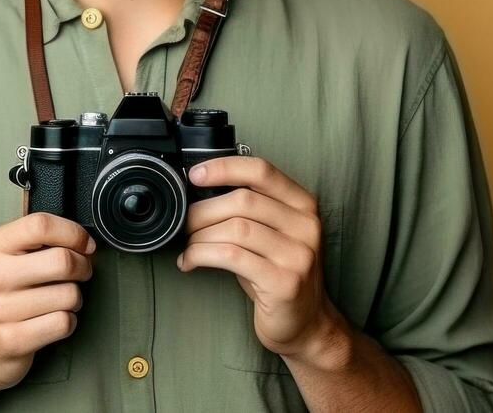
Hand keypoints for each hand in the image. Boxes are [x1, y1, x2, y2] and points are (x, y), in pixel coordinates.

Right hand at [0, 212, 96, 392]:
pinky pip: (63, 322)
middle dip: (83, 267)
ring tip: (61, 299)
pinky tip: (54, 319)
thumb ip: (38, 241)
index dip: (73, 233)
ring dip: (76, 298)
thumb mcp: (7, 256)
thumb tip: (84, 242)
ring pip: (69, 295)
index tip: (85, 244)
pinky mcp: (14, 339)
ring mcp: (2, 310)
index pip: (40, 225)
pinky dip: (68, 321)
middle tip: (82, 272)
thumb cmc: (2, 294)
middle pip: (62, 261)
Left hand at [177, 156, 348, 360]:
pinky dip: (202, 255)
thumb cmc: (279, 274)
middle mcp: (306, 226)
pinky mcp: (284, 282)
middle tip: (184, 222)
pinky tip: (190, 261)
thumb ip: (249, 210)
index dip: (224, 168)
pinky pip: (232, 257)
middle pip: (243, 200)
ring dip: (200, 235)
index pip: (261, 171)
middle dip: (203, 210)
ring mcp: (298, 255)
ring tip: (187, 244)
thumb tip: (199, 191)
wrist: (308, 324)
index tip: (195, 175)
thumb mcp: (272, 234)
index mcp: (304, 205)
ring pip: (235, 228)